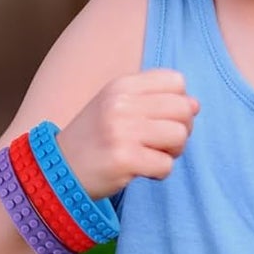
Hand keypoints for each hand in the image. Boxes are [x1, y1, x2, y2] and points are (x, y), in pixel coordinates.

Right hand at [55, 69, 198, 199]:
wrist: (57, 170)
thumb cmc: (95, 139)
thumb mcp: (117, 106)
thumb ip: (155, 100)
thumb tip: (196, 105)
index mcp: (121, 85)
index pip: (176, 81)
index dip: (179, 102)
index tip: (163, 118)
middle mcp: (121, 103)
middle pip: (184, 109)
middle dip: (182, 129)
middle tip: (163, 143)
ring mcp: (122, 131)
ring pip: (179, 136)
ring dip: (173, 152)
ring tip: (152, 156)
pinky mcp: (123, 159)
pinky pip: (166, 165)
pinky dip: (160, 172)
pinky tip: (142, 171)